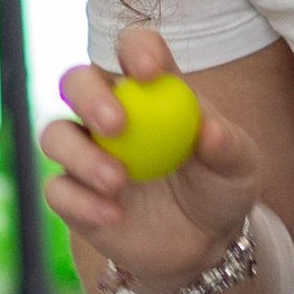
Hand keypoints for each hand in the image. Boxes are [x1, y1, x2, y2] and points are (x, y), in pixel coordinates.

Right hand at [44, 26, 259, 293]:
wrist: (202, 244)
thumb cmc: (221, 189)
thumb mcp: (238, 168)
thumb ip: (227, 145)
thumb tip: (210, 129)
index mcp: (152, 89)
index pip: (134, 49)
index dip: (136, 50)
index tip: (149, 70)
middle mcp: (109, 112)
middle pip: (77, 82)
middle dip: (89, 96)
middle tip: (116, 125)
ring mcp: (85, 152)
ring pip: (54, 134)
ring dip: (81, 155)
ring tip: (117, 181)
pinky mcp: (71, 195)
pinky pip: (57, 190)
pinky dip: (80, 202)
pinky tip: (112, 216)